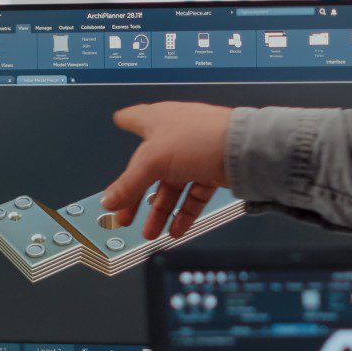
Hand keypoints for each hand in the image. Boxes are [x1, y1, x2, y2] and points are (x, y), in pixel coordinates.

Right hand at [99, 103, 234, 240]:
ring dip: (160, 211)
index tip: (119, 121)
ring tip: (151, 232)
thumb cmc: (199, 137)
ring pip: (172, 186)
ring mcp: (195, 154)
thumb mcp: (152, 161)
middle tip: (124, 216)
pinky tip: (176, 229)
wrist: (243, 149)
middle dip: (136, 195)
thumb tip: (108, 201)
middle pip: (150, 168)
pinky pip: (193, 195)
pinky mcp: (213, 171)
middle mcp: (176, 135)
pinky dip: (184, 213)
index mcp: (157, 121)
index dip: (126, 120)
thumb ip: (128, 184)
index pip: (136, 118)